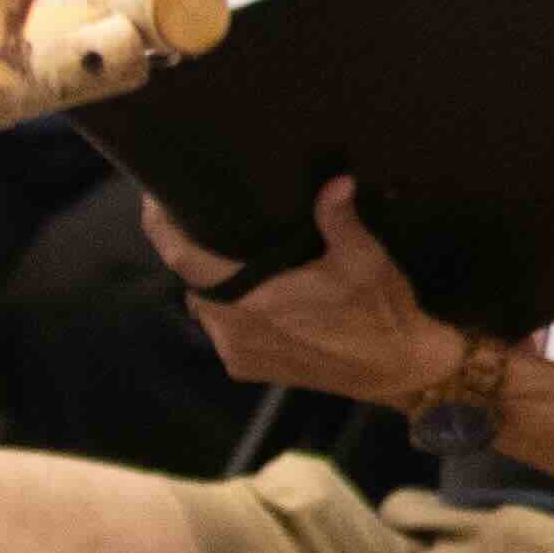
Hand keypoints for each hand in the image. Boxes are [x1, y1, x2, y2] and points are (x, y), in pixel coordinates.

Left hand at [144, 178, 466, 408]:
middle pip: (194, 283)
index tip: (155, 202)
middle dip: (199, 257)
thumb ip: (340, 220)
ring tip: (241, 261)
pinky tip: (260, 299)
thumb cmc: (380, 313)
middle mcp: (233, 329)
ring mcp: (238, 354)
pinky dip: (233, 313)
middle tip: (215, 225)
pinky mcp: (248, 370)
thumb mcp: (366, 259)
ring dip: (219, 287)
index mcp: (252, 299)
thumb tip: (336, 182)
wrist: (399, 370)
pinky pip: (224, 332)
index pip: (184, 260)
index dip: (163, 228)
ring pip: (207, 309)